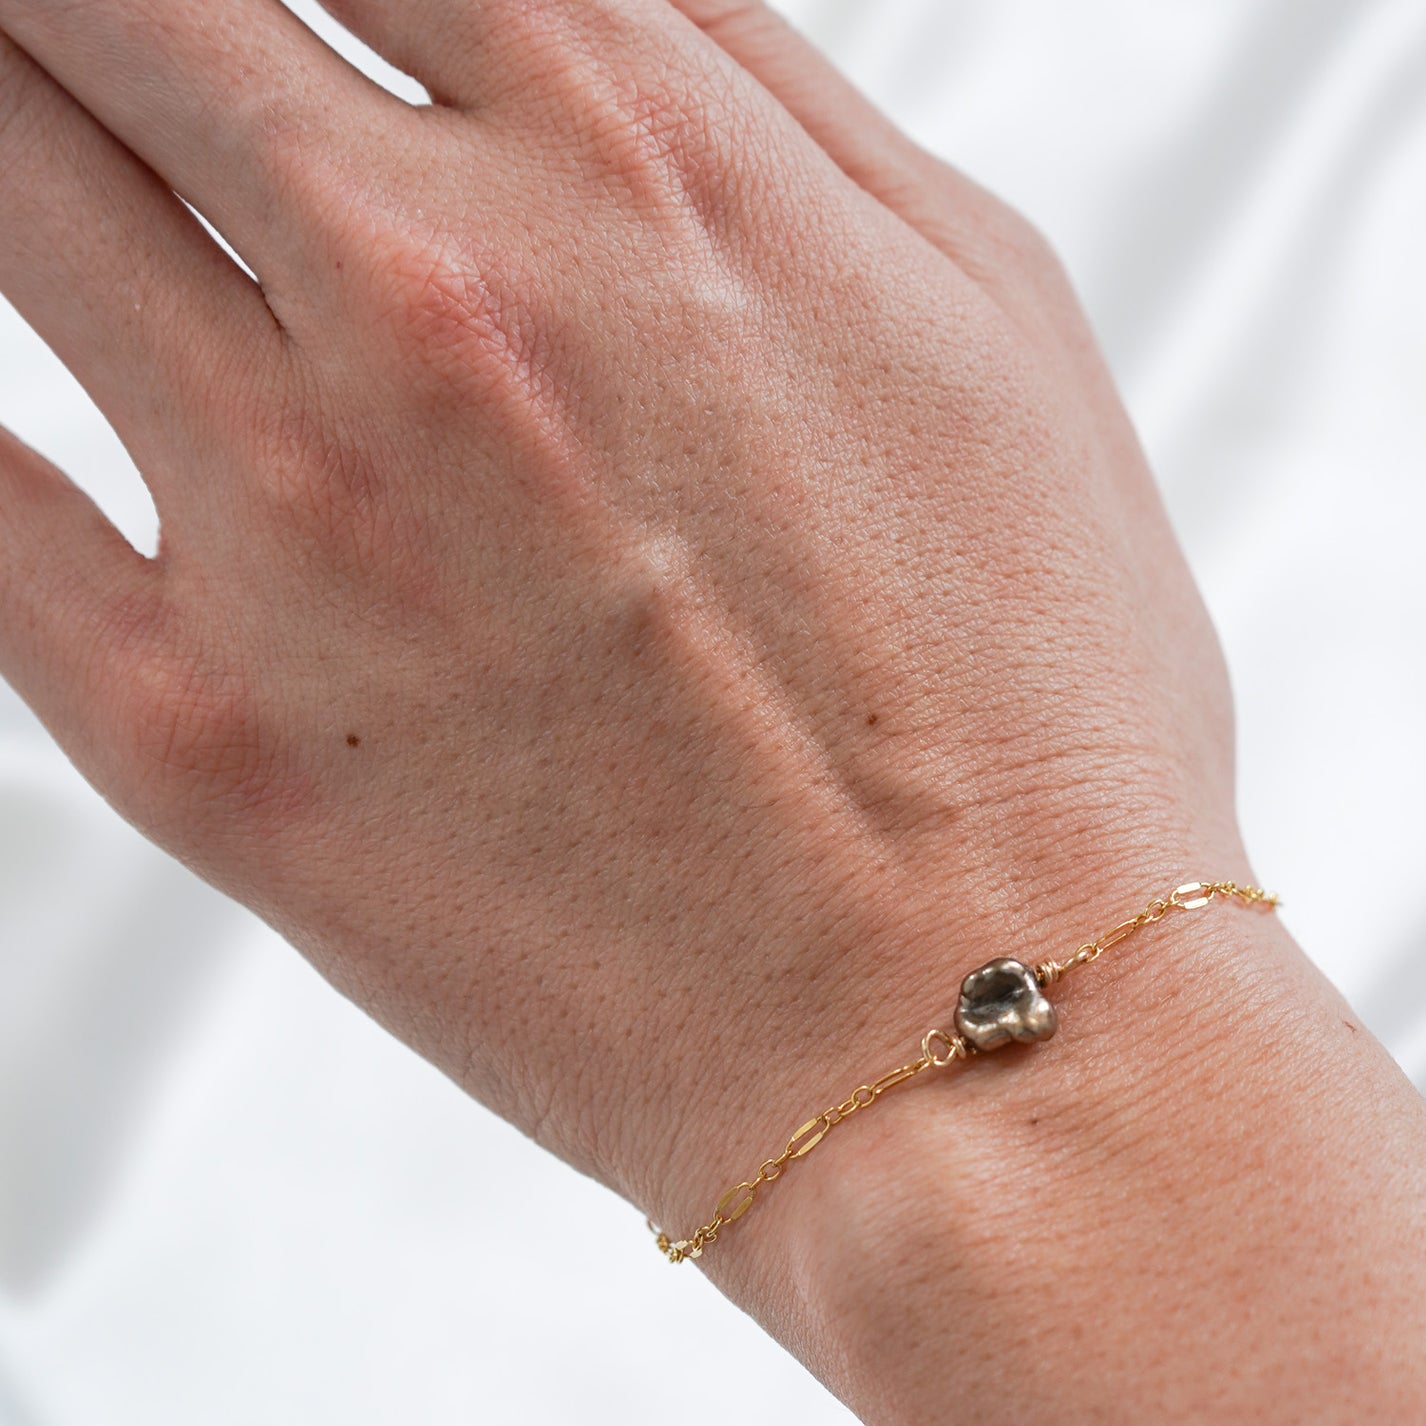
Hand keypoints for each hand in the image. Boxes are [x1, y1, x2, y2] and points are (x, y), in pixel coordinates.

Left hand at [0, 0, 1247, 1324]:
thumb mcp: (993, 335)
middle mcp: (438, 298)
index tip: (273, 20)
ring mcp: (292, 516)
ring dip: (11, 135)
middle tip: (118, 61)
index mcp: (650, 170)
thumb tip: (594, 22)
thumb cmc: (1042, 731)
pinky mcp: (201, 736)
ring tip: (50, 155)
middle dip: (104, 14)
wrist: (992, 1044)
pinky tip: (38, 411)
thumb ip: (781, 121)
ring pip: (3, 180)